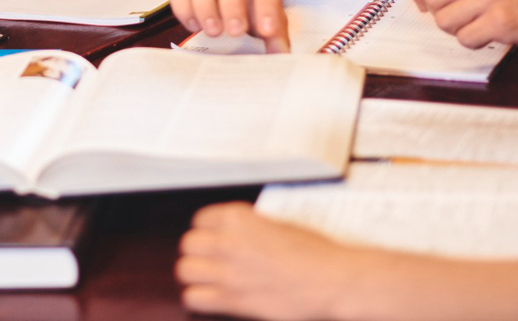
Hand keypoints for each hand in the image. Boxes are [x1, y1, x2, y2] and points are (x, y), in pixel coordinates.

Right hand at [170, 0, 288, 51]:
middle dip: (232, 3)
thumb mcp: (269, 13)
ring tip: (214, 32)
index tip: (267, 31)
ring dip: (205, 6)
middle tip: (236, 32)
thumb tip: (280, 54)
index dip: (266, 4)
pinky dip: (184, 9)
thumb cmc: (251, 2)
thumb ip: (276, 32)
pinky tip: (194, 27)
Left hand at [176, 202, 360, 319]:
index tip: (215, 238)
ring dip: (195, 274)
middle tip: (211, 260)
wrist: (332, 280)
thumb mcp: (278, 224)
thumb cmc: (315, 252)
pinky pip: (193, 298)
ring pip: (185, 270)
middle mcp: (228, 242)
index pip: (200, 220)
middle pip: (188, 244)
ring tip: (209, 278)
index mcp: (238, 218)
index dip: (207, 231)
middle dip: (198, 252)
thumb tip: (235, 233)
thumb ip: (250, 227)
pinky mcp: (233, 299)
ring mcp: (228, 271)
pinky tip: (211, 298)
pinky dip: (199, 299)